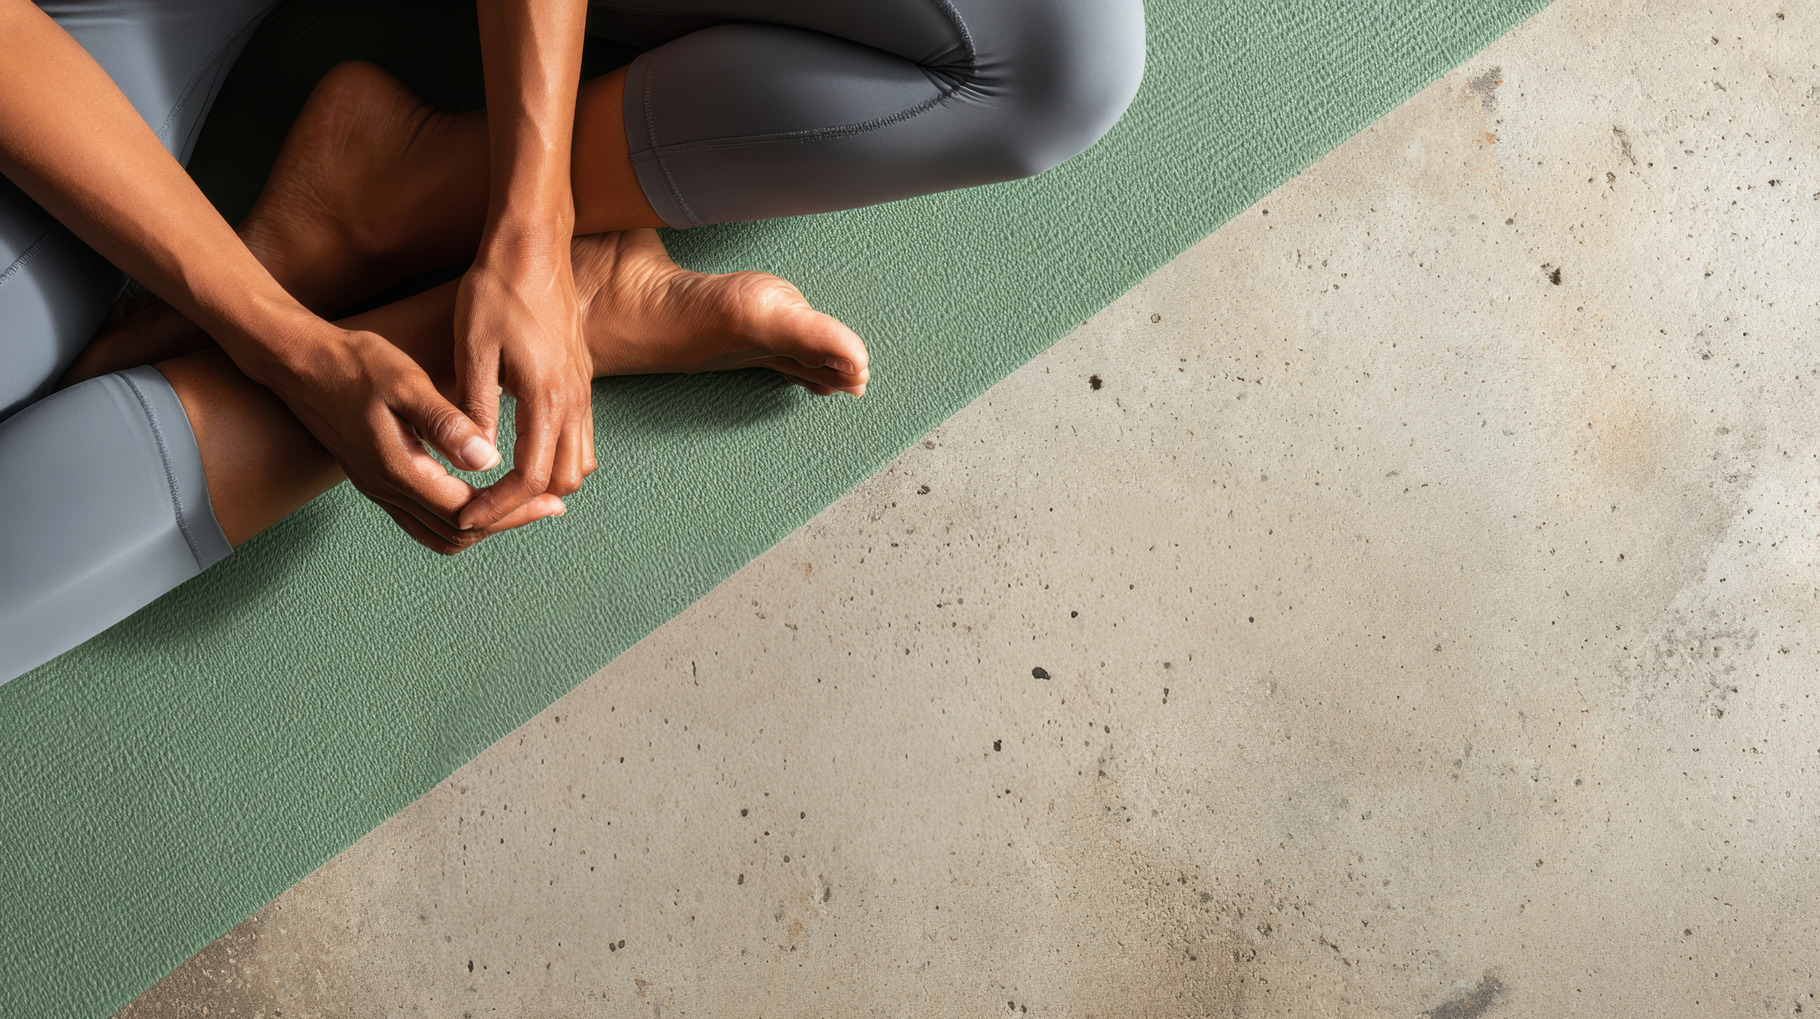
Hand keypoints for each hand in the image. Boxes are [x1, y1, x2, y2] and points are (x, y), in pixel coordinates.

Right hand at [265, 324, 537, 553]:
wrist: (298, 361)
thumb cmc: (353, 364)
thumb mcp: (405, 383)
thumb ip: (445, 423)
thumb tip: (487, 460)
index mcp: (398, 469)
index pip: (469, 513)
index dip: (514, 512)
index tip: (551, 500)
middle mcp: (386, 490)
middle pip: (456, 533)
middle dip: (507, 524)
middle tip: (549, 507)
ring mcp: (377, 489)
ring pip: (437, 533)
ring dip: (483, 526)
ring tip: (523, 507)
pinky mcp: (374, 479)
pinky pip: (420, 519)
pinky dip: (456, 518)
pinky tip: (480, 494)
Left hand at [451, 242, 595, 530]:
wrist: (534, 242)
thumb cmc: (496, 288)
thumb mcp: (473, 348)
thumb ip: (476, 407)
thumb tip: (474, 460)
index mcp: (547, 396)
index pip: (532, 476)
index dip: (499, 504)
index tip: (468, 513)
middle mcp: (574, 397)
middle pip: (566, 479)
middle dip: (527, 500)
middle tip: (484, 502)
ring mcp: (583, 387)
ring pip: (581, 459)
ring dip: (547, 479)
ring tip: (502, 481)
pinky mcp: (582, 375)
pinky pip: (581, 433)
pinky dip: (557, 454)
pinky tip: (522, 445)